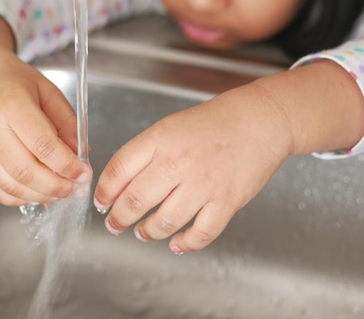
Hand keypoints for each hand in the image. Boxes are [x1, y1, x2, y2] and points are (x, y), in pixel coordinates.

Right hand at [0, 7, 90, 205]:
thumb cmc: (12, 79)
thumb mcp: (48, 90)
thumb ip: (67, 122)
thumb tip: (81, 154)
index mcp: (12, 107)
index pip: (44, 146)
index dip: (67, 166)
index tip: (84, 174)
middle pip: (26, 171)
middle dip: (57, 186)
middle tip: (76, 190)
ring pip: (10, 185)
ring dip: (40, 196)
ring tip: (61, 193)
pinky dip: (18, 198)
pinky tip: (37, 194)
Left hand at [93, 82, 291, 252]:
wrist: (262, 120)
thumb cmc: (217, 121)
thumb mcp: (172, 126)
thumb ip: (147, 152)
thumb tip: (122, 183)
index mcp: (161, 138)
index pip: (119, 170)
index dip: (105, 191)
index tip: (101, 202)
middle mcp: (179, 162)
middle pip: (135, 200)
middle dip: (118, 218)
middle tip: (114, 224)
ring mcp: (203, 184)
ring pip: (164, 222)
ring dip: (147, 232)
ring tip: (142, 232)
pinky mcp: (226, 201)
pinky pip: (201, 233)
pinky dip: (185, 244)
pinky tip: (176, 243)